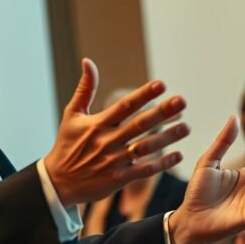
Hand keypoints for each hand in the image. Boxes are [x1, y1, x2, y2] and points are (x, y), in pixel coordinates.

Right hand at [43, 59, 189, 206]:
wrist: (58, 182)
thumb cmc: (67, 145)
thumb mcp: (72, 115)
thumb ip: (85, 88)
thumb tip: (88, 61)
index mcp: (98, 124)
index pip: (124, 106)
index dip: (143, 95)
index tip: (161, 84)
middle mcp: (107, 141)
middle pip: (139, 125)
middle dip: (161, 113)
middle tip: (182, 101)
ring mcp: (114, 161)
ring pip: (145, 147)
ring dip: (167, 137)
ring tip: (186, 127)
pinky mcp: (118, 179)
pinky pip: (144, 171)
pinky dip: (161, 164)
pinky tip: (178, 155)